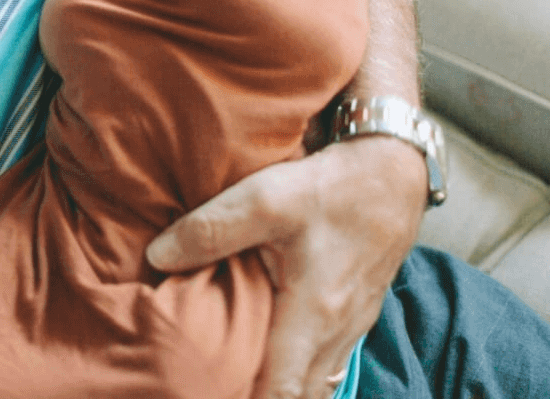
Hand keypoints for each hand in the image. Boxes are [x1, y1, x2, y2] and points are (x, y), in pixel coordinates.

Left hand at [146, 135, 425, 398]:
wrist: (391, 173)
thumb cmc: (330, 188)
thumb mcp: (262, 198)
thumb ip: (208, 230)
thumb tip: (158, 257)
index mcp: (313, 315)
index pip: (281, 390)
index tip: (208, 395)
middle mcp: (337, 333)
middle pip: (300, 396)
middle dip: (258, 398)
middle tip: (214, 387)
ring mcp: (351, 329)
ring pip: (316, 383)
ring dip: (281, 388)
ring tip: (236, 378)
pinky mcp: (355, 315)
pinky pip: (326, 362)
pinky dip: (298, 369)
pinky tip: (270, 353)